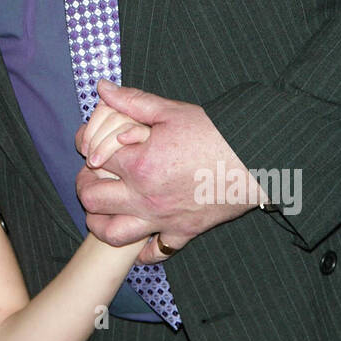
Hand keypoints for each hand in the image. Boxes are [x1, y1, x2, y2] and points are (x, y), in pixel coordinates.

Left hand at [75, 81, 266, 264]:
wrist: (255, 161)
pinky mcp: (183, 233)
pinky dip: (140, 248)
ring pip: (111, 234)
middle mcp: (145, 197)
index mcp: (139, 163)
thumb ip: (132, 101)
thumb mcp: (171, 111)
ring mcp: (162, 219)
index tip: (92, 146)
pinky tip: (139, 233)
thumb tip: (102, 87)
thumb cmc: (216, 133)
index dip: (87, 148)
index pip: (93, 158)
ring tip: (103, 208)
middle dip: (85, 184)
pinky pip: (153, 253)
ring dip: (99, 221)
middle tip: (92, 176)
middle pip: (92, 199)